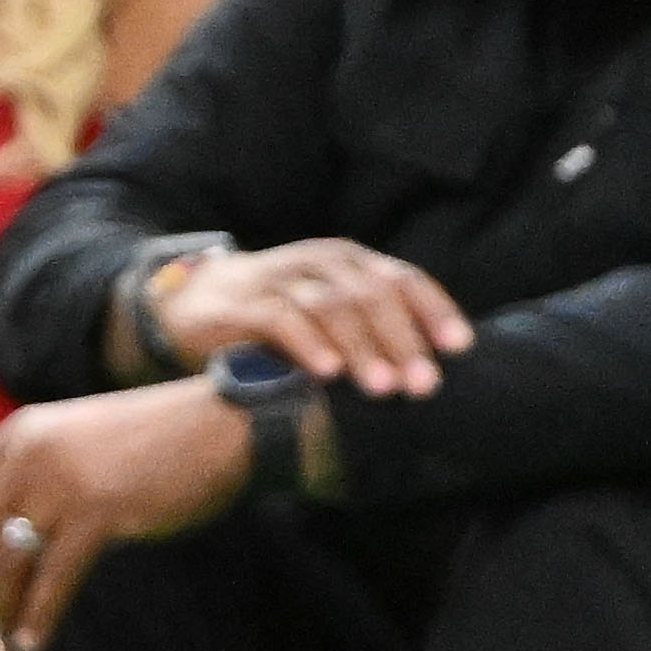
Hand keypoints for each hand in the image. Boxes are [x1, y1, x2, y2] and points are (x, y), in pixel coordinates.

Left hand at [0, 380, 249, 650]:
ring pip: (8, 558)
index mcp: (16, 434)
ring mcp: (61, 479)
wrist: (218, 427)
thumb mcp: (74, 441)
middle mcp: (28, 452)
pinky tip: (32, 642)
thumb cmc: (148, 443)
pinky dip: (40, 614)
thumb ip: (30, 470)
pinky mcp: (99, 509)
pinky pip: (55, 575)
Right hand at [135, 236, 471, 397]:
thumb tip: (432, 371)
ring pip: (331, 306)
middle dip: (403, 341)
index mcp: (348, 263)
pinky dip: (308, 344)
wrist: (191, 305)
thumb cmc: (277, 316)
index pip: (402, 279)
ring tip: (383, 388)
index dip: (434, 310)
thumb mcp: (329, 311)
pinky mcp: (242, 304)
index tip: (459, 348)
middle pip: (371, 294)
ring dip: (363, 348)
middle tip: (423, 385)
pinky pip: (281, 318)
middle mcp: (318, 263)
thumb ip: (373, 327)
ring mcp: (279, 279)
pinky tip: (328, 373)